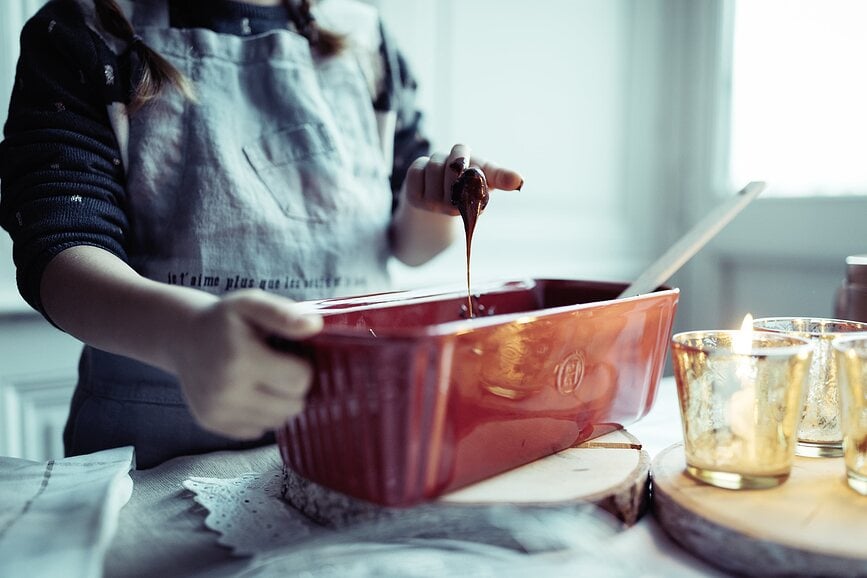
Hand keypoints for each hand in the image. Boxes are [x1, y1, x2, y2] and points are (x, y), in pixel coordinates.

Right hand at [173, 289, 323, 438]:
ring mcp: (218, 411)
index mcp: (240, 358)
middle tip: (280, 368)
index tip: (290, 355)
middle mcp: (227, 390)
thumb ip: (283, 313)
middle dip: (294, 388)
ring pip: (277, 422)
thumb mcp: (251, 303)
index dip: (303, 367)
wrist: (184, 338)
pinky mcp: (213, 423)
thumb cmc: (224, 320)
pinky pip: (257, 430)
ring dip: (279, 403)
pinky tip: (250, 392)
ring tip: (266, 379)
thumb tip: (314, 326)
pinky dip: (260, 415)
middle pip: (292, 406)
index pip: (300, 380)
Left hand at [401, 143, 523, 215]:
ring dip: (439, 159)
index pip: (487, 184)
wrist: (437, 194)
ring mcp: (433, 205)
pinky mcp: (414, 198)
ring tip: (443, 169)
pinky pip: (417, 169)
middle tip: (458, 161)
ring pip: (434, 165)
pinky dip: (422, 165)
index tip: (517, 180)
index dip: (502, 179)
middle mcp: (455, 209)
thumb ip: (500, 175)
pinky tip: (427, 175)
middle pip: (454, 166)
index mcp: (477, 203)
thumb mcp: (484, 174)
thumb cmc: (467, 179)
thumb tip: (520, 181)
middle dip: (456, 155)